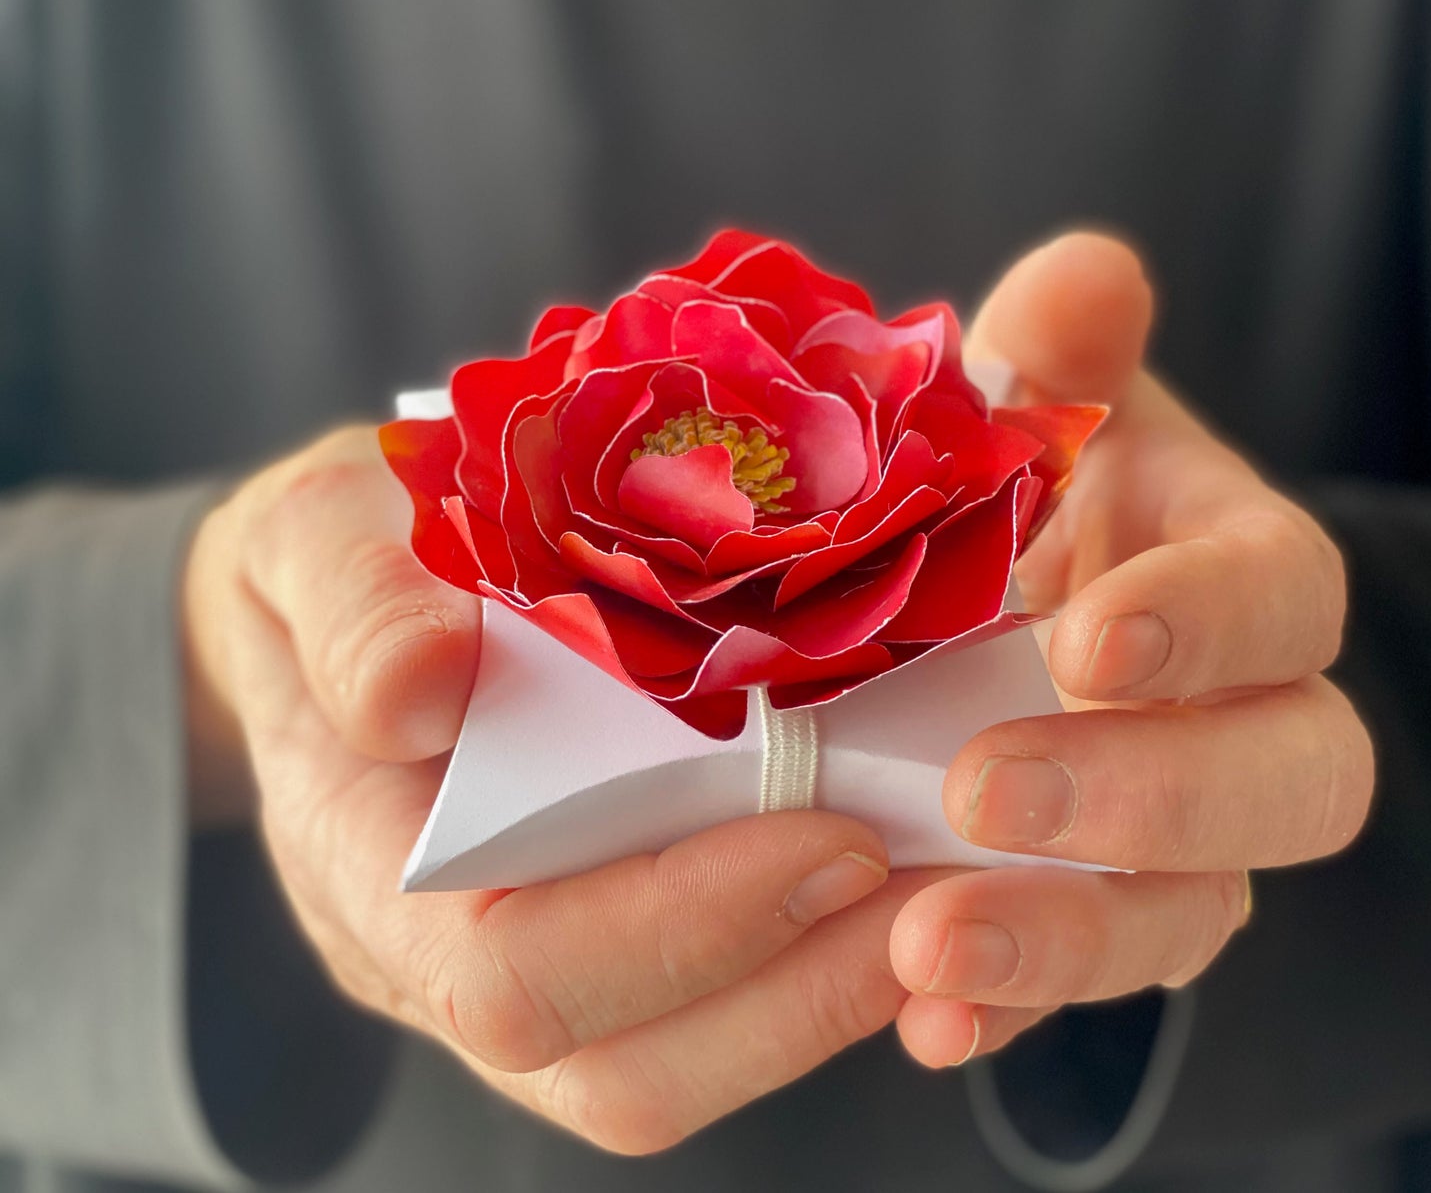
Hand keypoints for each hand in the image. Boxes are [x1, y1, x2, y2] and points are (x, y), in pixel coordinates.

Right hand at [184, 429, 930, 1152]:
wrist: (339, 582)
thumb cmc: (333, 553)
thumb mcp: (317, 535)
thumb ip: (354, 609)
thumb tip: (420, 690)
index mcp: (365, 862)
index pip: (516, 971)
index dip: (678, 923)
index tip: (828, 836)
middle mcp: (442, 952)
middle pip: (619, 1062)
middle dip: (793, 992)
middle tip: (936, 889)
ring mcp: (523, 950)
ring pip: (674, 1059)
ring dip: (823, 996)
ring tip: (946, 896)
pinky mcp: (591, 926)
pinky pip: (701, 1004)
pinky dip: (809, 962)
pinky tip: (894, 876)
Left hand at [888, 233, 1374, 1065]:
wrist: (978, 608)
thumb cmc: (1017, 494)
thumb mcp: (1029, 419)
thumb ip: (1056, 361)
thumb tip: (1089, 272)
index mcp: (1234, 579)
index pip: (1281, 601)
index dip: (1208, 624)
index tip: (1093, 642)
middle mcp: (1235, 716)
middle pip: (1283, 784)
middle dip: (1152, 798)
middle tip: (992, 794)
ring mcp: (1174, 834)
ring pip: (1188, 912)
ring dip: (1066, 938)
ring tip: (931, 949)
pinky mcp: (1093, 912)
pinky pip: (1076, 979)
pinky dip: (1004, 1006)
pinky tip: (920, 1018)